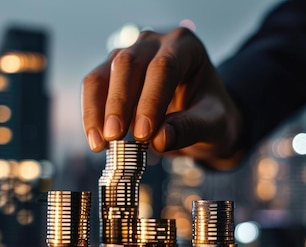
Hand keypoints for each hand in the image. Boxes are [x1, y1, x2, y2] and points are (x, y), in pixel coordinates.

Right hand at [81, 27, 245, 169]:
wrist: (201, 116)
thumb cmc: (210, 114)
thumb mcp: (214, 124)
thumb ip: (191, 128)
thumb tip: (159, 140)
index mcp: (185, 46)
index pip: (164, 67)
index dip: (151, 100)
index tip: (144, 133)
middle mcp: (153, 43)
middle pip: (128, 64)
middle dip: (119, 103)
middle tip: (115, 137)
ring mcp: (128, 55)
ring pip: (103, 74)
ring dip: (97, 110)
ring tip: (101, 143)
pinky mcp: (111, 73)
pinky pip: (93, 89)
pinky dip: (91, 115)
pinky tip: (96, 141)